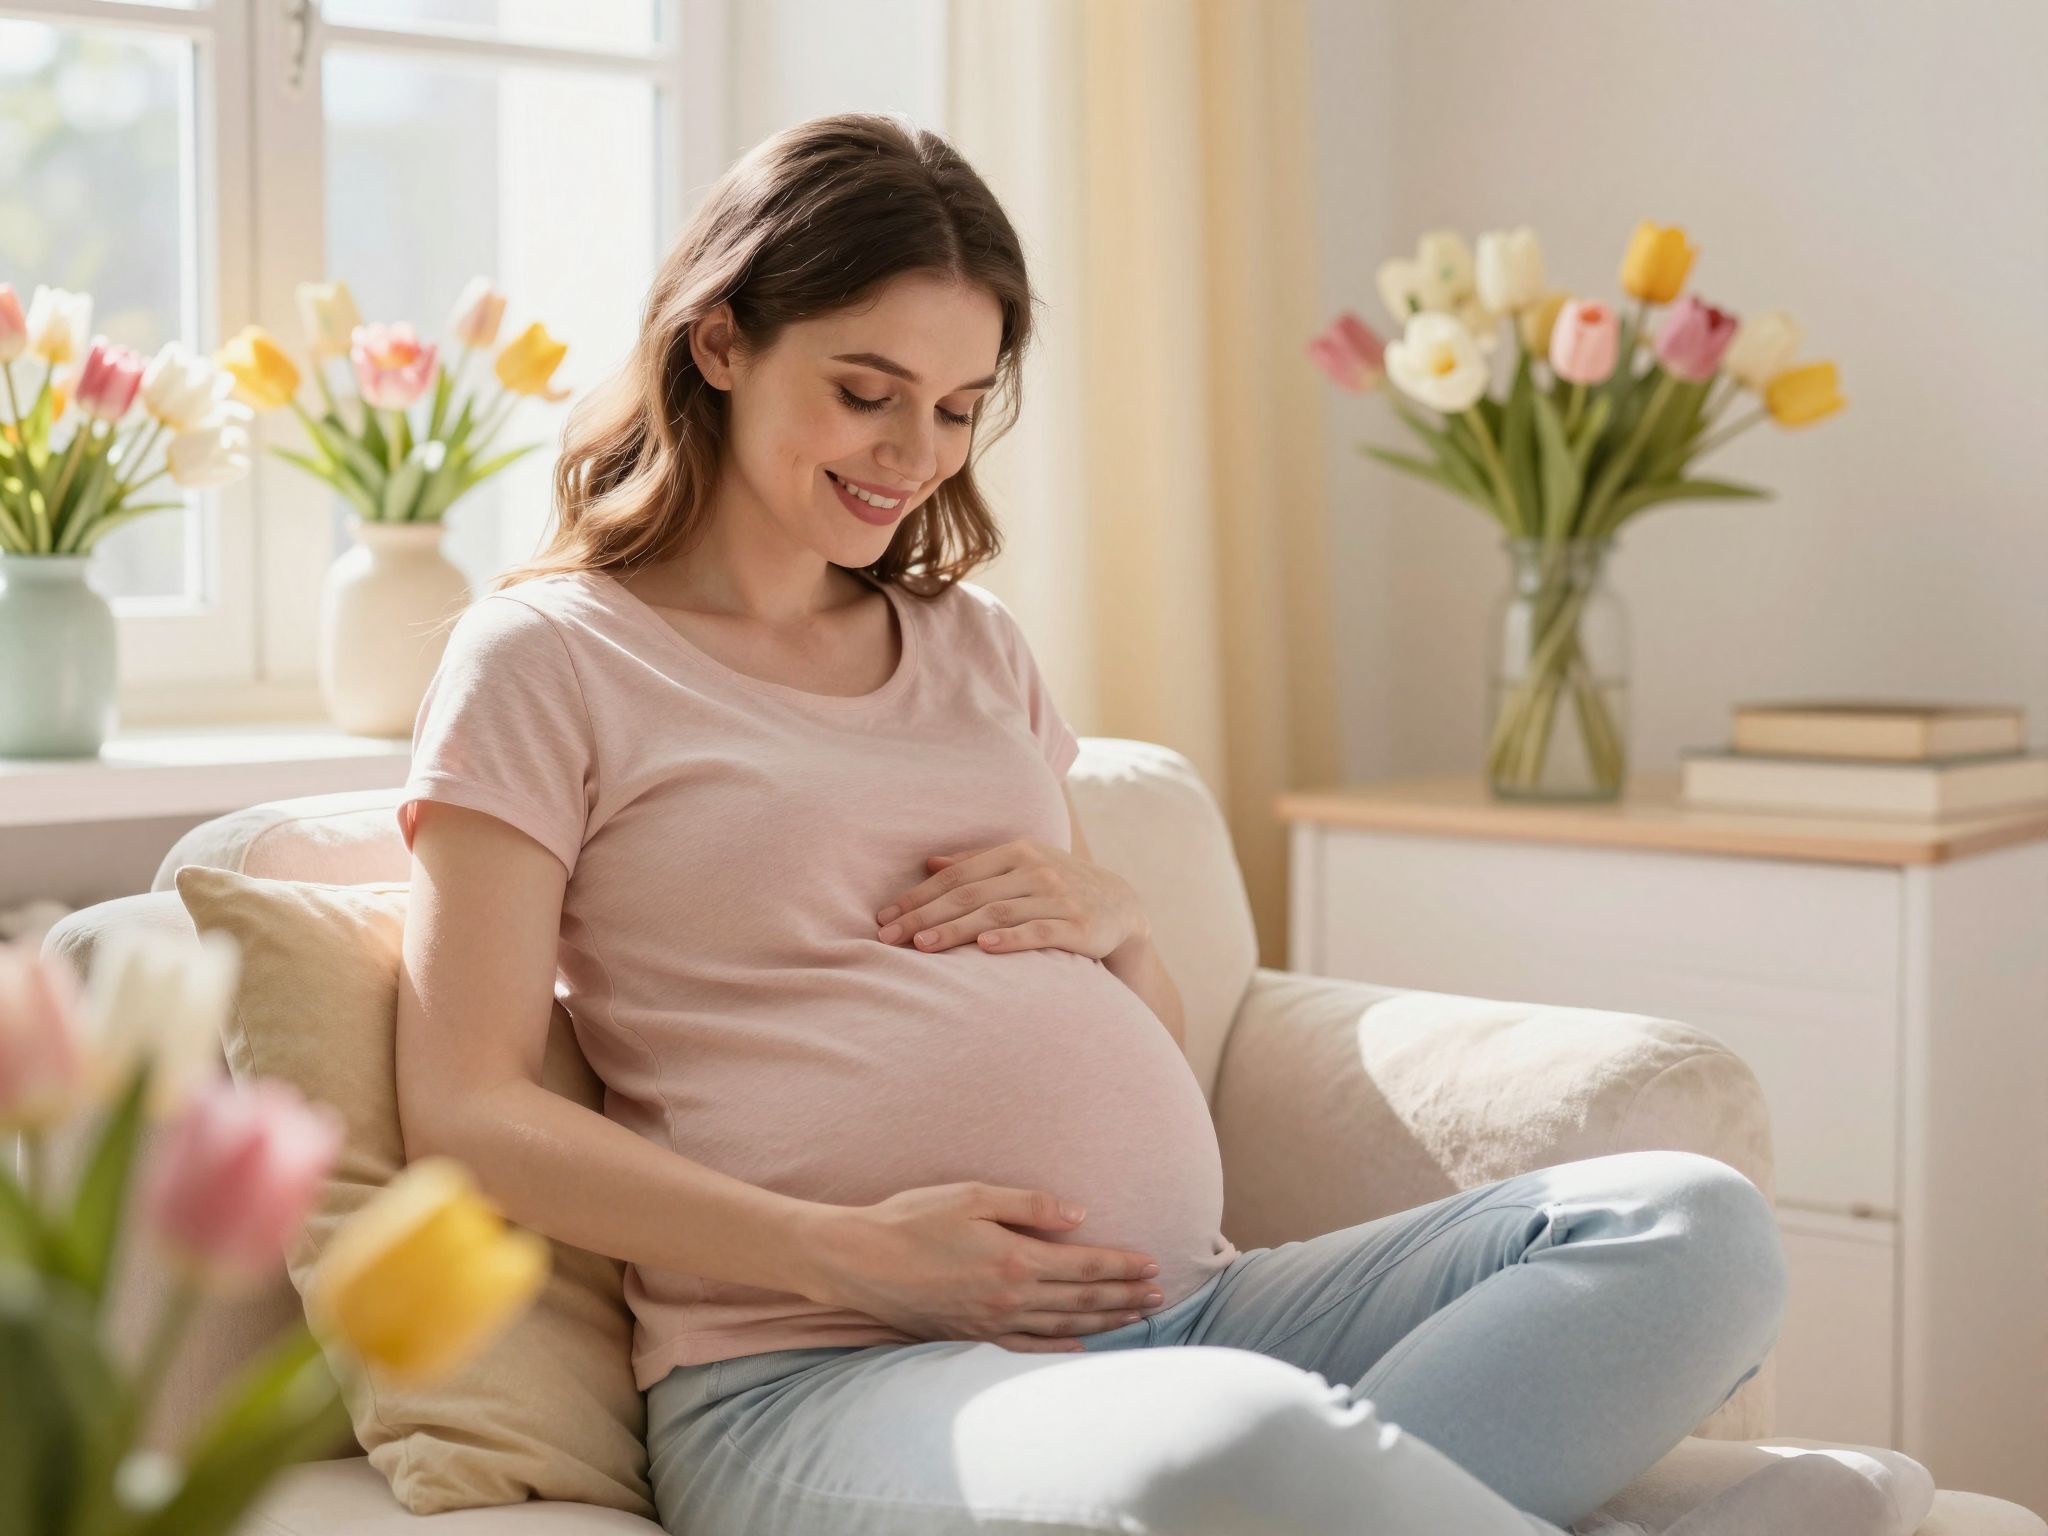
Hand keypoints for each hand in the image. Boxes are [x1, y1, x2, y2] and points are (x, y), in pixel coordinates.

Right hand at [805, 1184, 1166, 1351]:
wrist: (857, 1261)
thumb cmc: (911, 1219)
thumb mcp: (971, 1195)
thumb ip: (1029, 1204)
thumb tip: (1079, 1215)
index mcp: (1013, 1258)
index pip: (1083, 1264)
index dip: (1122, 1266)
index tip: (1153, 1265)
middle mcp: (1009, 1297)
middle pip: (1081, 1299)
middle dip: (1124, 1295)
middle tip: (1159, 1296)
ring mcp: (991, 1323)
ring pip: (1062, 1326)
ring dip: (1103, 1321)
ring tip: (1135, 1317)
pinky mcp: (971, 1337)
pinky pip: (1027, 1349)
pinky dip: (1060, 1350)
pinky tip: (1082, 1349)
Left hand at [873, 840, 1145, 959]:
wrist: (1123, 907)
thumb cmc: (1059, 887)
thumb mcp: (1022, 867)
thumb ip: (978, 863)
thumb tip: (929, 862)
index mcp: (1016, 851)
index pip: (957, 874)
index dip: (918, 896)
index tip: (884, 916)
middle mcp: (1035, 869)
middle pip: (969, 894)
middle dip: (924, 916)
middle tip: (888, 936)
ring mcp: (1058, 897)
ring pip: (997, 912)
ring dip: (956, 929)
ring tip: (921, 946)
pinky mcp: (1079, 926)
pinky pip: (1039, 932)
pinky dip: (1011, 939)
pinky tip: (984, 947)